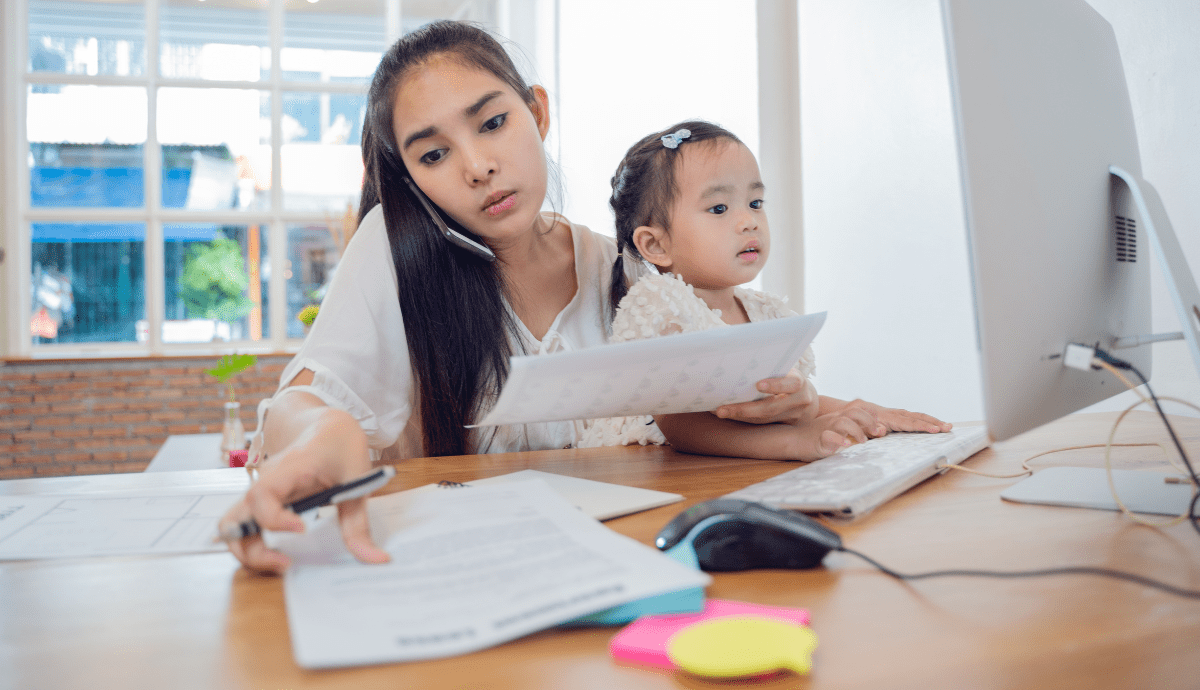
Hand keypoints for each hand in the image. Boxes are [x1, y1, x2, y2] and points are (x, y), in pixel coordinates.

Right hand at [218, 409, 389, 574]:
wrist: (327, 426)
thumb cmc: (341, 446)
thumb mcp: (358, 482)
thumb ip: (360, 524)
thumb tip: (376, 559)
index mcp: (289, 469)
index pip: (262, 495)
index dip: (274, 518)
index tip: (301, 529)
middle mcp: (266, 480)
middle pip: (234, 520)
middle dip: (252, 550)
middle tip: (285, 563)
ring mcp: (260, 490)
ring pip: (233, 526)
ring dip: (247, 550)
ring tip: (281, 561)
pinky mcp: (262, 500)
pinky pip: (244, 524)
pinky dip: (253, 543)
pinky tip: (279, 551)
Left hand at [715, 371, 818, 425]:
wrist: (806, 398)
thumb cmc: (789, 377)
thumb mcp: (787, 370)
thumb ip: (773, 367)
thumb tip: (742, 358)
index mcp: (800, 383)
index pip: (792, 384)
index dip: (776, 385)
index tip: (758, 385)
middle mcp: (799, 402)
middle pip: (771, 408)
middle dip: (744, 409)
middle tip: (722, 409)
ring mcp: (792, 417)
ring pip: (763, 419)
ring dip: (739, 416)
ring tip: (719, 412)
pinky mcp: (783, 426)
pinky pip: (760, 424)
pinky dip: (742, 418)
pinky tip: (726, 413)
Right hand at [787, 407, 880, 460]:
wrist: (795, 440)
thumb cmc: (818, 435)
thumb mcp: (837, 428)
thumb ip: (854, 426)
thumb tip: (876, 430)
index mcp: (840, 415)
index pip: (858, 406)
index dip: (871, 411)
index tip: (878, 422)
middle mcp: (834, 419)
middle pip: (854, 411)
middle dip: (868, 420)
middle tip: (875, 432)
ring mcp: (826, 428)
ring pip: (843, 422)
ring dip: (856, 430)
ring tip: (863, 441)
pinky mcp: (819, 440)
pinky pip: (829, 436)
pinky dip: (839, 440)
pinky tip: (846, 445)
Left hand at [842, 399, 951, 434]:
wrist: (850, 411)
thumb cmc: (854, 421)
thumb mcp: (858, 425)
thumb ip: (869, 428)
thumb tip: (881, 430)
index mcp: (886, 417)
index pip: (907, 423)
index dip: (922, 426)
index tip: (935, 429)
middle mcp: (893, 414)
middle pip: (916, 417)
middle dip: (933, 422)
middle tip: (949, 427)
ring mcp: (896, 414)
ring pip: (917, 416)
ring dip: (932, 421)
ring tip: (947, 426)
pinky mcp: (897, 416)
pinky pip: (913, 418)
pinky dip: (925, 420)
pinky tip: (935, 425)